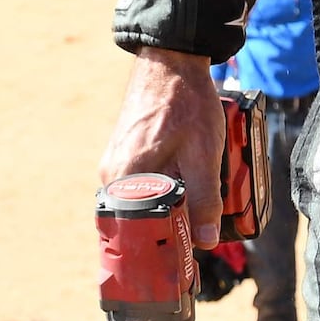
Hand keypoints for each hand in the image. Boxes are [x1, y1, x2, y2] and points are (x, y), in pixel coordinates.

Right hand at [102, 49, 225, 242]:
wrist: (172, 61)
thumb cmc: (187, 103)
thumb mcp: (204, 154)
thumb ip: (205, 199)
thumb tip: (206, 240)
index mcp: (126, 179)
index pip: (137, 234)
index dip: (162, 248)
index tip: (185, 259)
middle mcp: (113, 176)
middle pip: (140, 221)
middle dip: (171, 228)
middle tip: (201, 233)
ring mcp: (116, 164)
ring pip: (144, 202)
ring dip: (170, 207)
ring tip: (199, 205)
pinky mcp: (124, 154)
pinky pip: (143, 185)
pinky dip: (164, 190)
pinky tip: (187, 183)